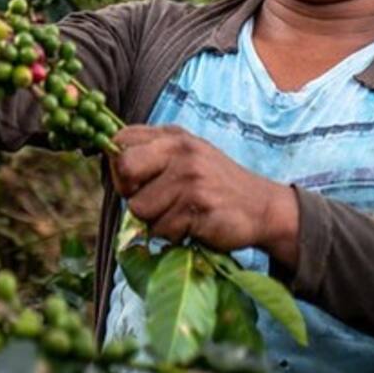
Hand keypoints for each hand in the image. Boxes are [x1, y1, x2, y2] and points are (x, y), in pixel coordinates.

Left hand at [110, 124, 298, 265]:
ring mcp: (190, 177)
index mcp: (173, 137)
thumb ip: (152, 155)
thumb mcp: (187, 156)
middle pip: (124, 168)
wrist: (262, 207)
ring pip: (139, 208)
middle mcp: (181, 151)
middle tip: (151, 201)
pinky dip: (173, 235)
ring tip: (180, 214)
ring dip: (155, 220)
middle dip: (129, 192)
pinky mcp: (198, 206)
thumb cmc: (216, 185)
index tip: (134, 180)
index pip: (120, 139)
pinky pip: (162, 229)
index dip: (118, 165)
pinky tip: (193, 225)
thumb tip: (111, 167)